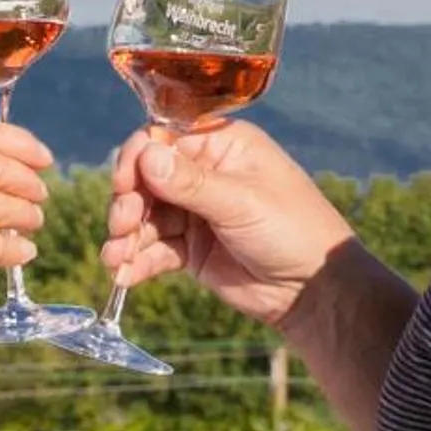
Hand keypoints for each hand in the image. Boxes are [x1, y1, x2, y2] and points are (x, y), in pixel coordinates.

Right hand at [100, 120, 354, 330]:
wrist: (314, 290)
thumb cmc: (293, 230)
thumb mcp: (242, 202)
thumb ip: (191, 182)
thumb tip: (146, 155)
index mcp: (222, 144)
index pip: (163, 140)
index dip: (137, 160)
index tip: (123, 186)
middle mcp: (204, 173)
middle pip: (146, 179)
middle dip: (128, 204)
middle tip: (122, 228)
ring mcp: (195, 212)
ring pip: (145, 216)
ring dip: (126, 237)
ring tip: (116, 260)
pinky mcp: (190, 248)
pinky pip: (154, 249)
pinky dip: (136, 261)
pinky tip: (124, 276)